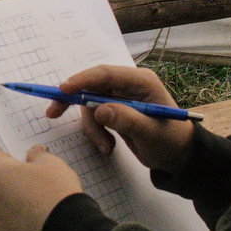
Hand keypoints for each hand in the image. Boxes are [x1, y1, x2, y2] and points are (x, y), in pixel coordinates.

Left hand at [0, 145, 81, 230]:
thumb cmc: (55, 190)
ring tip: (39, 204)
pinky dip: (22, 223)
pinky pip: (13, 227)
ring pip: (4, 207)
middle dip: (13, 180)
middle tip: (35, 181)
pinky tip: (39, 221)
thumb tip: (34, 153)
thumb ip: (38, 155)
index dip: (13, 154)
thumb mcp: (51, 163)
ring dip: (16, 203)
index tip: (26, 157)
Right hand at [50, 64, 194, 175]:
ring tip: (105, 147)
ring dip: (92, 128)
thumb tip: (99, 110)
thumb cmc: (170, 141)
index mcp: (141, 81)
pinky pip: (94, 117)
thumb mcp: (150, 133)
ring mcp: (120, 98)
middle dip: (74, 102)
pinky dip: (96, 132)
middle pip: (91, 86)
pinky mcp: (115, 110)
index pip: (106, 74)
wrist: (177, 156)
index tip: (63, 90)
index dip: (82, 80)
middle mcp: (128, 85)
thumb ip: (126, 120)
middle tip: (52, 113)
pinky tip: (108, 147)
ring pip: (90, 106)